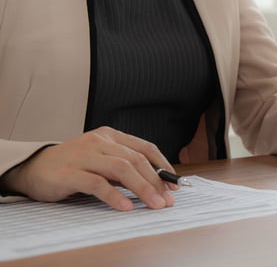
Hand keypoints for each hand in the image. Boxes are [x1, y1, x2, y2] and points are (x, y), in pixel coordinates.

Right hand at [0, 127, 176, 210]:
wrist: (34, 168)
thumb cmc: (73, 166)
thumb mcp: (102, 161)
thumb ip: (125, 167)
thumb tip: (157, 184)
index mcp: (110, 136)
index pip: (145, 148)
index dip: (163, 166)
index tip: (175, 184)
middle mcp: (99, 142)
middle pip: (136, 160)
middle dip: (156, 181)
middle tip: (168, 200)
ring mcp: (83, 155)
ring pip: (121, 169)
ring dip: (142, 188)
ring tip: (154, 204)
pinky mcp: (69, 172)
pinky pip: (97, 183)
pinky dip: (114, 195)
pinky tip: (126, 206)